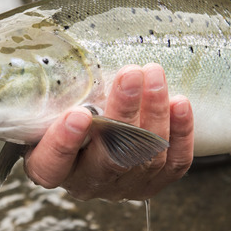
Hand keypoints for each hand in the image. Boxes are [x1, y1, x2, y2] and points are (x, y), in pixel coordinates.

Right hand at [22, 63, 194, 200]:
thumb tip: (53, 45)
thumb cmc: (64, 107)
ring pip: (145, 158)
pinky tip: (180, 103)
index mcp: (49, 167)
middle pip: (108, 158)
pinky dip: (181, 134)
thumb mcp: (50, 100)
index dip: (63, 145)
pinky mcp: (154, 182)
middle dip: (123, 113)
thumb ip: (53, 88)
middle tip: (130, 74)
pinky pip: (173, 164)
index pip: (50, 167)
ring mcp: (124, 186)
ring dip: (154, 113)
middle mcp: (87, 182)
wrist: (97, 125)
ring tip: (155, 75)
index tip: (78, 113)